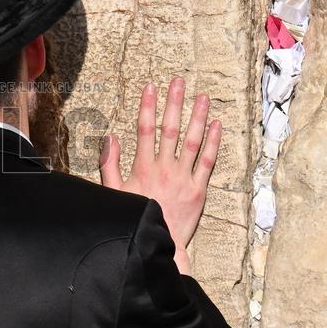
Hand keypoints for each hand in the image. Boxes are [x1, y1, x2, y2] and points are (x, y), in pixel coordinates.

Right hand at [99, 77, 221, 270]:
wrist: (159, 244)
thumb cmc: (136, 219)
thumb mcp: (115, 193)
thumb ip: (110, 165)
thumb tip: (110, 138)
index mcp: (143, 168)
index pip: (145, 130)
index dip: (147, 106)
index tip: (150, 87)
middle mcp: (164, 168)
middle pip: (170, 129)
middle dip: (173, 103)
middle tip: (178, 82)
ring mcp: (184, 178)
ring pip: (192, 141)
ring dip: (197, 117)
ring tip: (201, 96)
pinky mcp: (199, 189)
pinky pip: (207, 161)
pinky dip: (213, 142)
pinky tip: (216, 124)